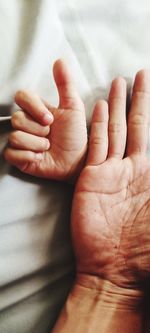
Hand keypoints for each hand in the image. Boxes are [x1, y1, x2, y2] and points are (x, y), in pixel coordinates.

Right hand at [4, 59, 86, 180]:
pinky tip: (40, 158)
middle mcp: (26, 123)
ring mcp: (21, 140)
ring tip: (47, 148)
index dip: (34, 108)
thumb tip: (59, 60)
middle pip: (17, 118)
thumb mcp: (74, 108)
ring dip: (36, 144)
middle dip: (38, 130)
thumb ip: (66, 84)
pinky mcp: (18, 157)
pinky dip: (28, 156)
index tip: (50, 119)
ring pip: (15, 136)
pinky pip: (11, 153)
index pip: (21, 97)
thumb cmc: (76, 135)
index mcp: (36, 109)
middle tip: (51, 136)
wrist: (77, 160)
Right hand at [71, 70, 149, 288]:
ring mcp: (110, 170)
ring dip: (116, 106)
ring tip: (117, 83)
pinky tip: (99, 108)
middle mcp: (132, 167)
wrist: (112, 267)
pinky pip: (96, 146)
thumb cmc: (144, 249)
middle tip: (139, 74)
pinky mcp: (91, 177)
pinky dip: (97, 126)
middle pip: (135, 125)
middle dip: (138, 99)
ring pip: (114, 130)